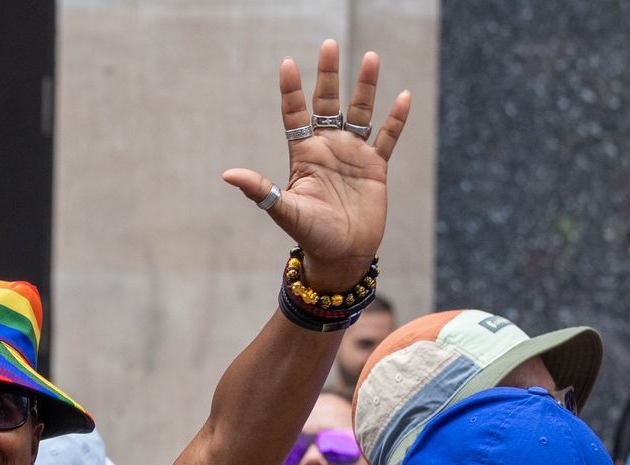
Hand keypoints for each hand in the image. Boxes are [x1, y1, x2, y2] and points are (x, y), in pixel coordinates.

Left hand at [223, 41, 411, 288]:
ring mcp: (352, 154)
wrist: (341, 255)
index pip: (295, 114)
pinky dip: (394, 119)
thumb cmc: (310, 235)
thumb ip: (260, 190)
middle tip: (329, 45)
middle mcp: (327, 148)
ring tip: (370, 56)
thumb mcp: (284, 211)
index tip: (288, 64)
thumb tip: (228, 175)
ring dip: (365, 86)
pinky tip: (401, 96)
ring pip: (360, 112)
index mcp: (303, 154)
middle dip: (328, 75)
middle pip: (327, 103)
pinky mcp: (375, 167)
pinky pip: (387, 138)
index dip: (291, 90)